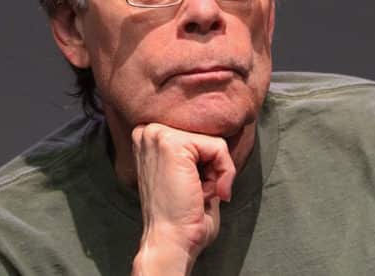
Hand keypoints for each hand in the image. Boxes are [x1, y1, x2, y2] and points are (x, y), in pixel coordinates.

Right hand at [131, 123, 235, 274]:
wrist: (170, 242)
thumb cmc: (182, 217)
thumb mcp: (190, 174)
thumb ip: (200, 151)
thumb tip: (225, 134)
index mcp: (149, 138)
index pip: (197, 135)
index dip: (208, 162)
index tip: (199, 189)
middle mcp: (148, 131)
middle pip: (206, 135)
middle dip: (214, 166)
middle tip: (200, 193)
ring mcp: (157, 135)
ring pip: (214, 141)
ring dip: (218, 172)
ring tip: (200, 194)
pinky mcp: (172, 144)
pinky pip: (218, 148)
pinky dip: (224, 172)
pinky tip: (207, 193)